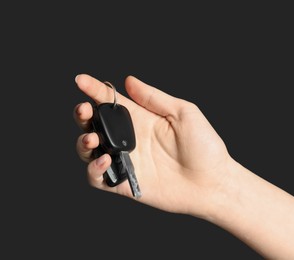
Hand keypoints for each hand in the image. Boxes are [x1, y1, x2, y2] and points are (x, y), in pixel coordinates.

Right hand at [74, 74, 231, 215]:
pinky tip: (104, 161)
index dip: (94, 89)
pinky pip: (97, 177)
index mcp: (140, 119)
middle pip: (94, 124)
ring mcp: (125, 161)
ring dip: (82, 142)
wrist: (213, 183)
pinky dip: (93, 169)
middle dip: (81, 115)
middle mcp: (129, 139)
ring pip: (89, 150)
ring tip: (91, 138)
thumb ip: (153, 98)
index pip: (110, 102)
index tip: (81, 80)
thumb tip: (129, 81)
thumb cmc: (204, 147)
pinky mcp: (124, 183)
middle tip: (83, 110)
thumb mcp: (183, 113)